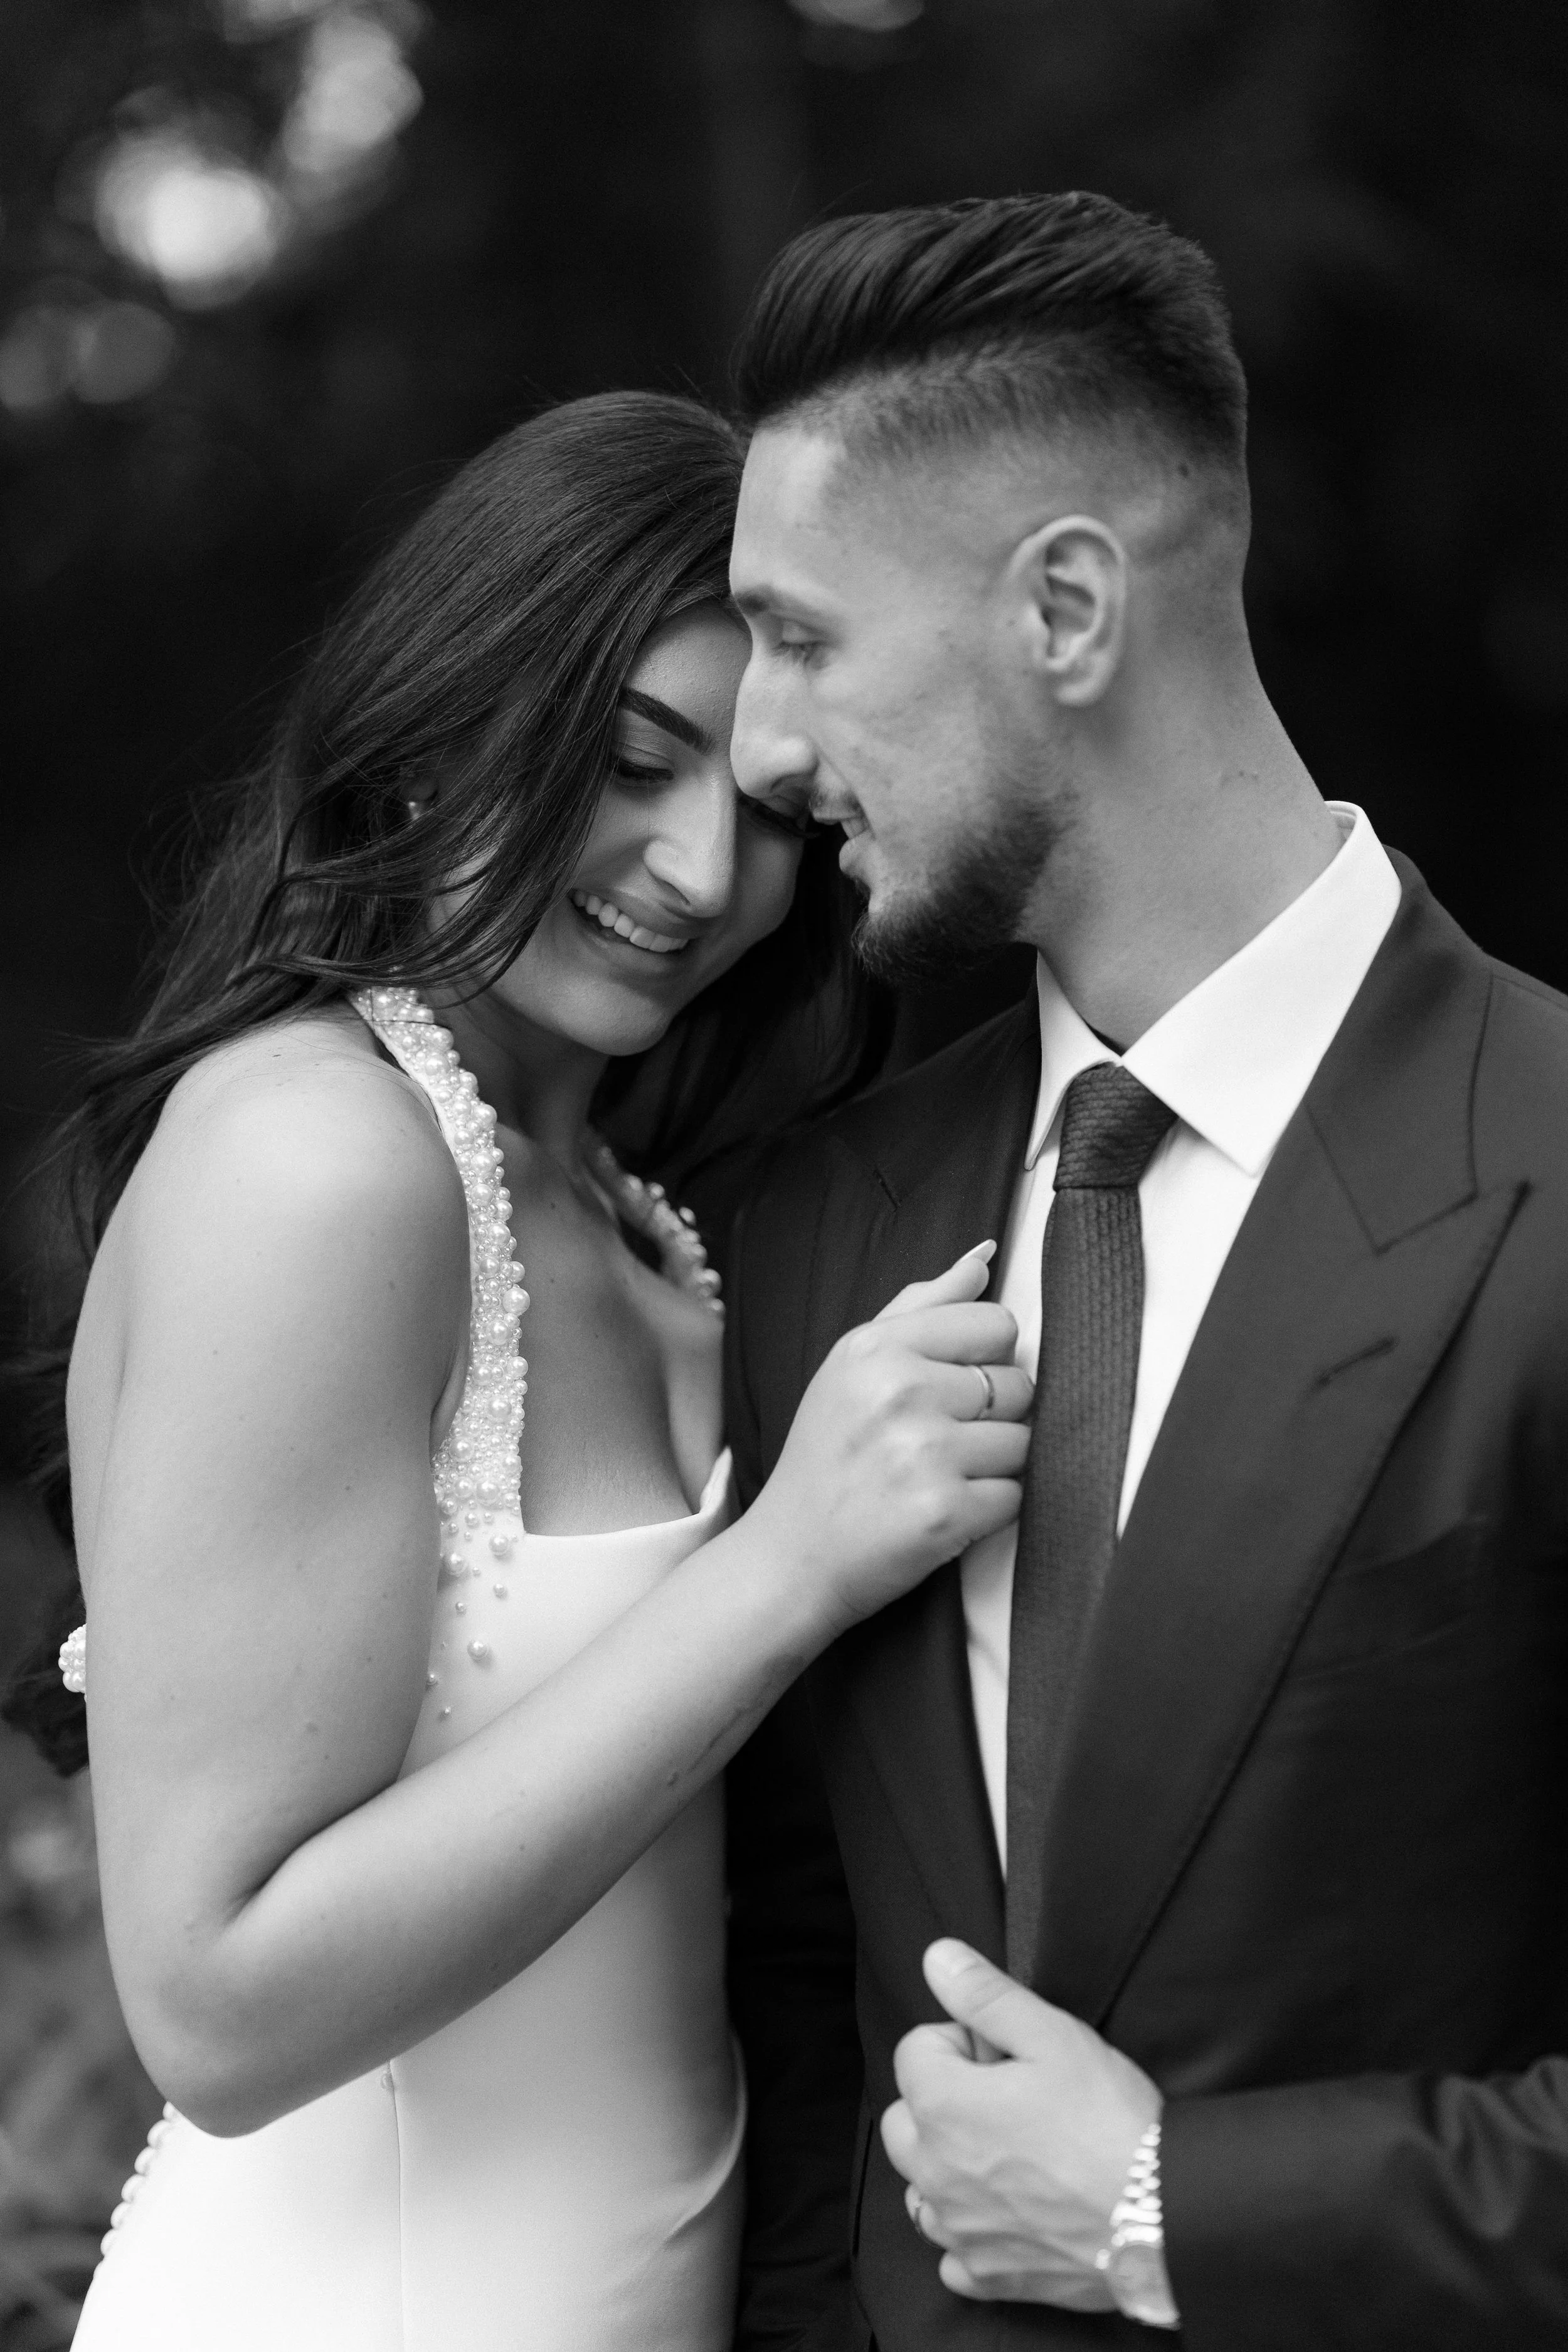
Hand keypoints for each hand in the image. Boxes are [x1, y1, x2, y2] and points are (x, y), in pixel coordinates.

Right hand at [746, 1246, 1030, 1635]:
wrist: (791, 1556)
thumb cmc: (826, 1456)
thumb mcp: (853, 1363)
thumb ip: (922, 1304)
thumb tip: (983, 1257)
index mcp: (877, 1348)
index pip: (996, 1323)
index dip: (986, 1358)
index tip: (951, 1386)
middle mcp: (900, 1392)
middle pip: (1018, 1383)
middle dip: (992, 1415)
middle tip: (938, 1440)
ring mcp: (924, 1454)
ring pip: (1023, 1441)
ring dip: (994, 1465)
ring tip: (939, 1475)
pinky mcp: (946, 1513)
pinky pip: (1016, 1495)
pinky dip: (991, 1509)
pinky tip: (946, 1509)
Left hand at [881, 1939, 1160, 2307]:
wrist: (1162, 2217)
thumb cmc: (1110, 2121)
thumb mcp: (1052, 2034)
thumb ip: (984, 1994)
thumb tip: (936, 1958)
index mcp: (942, 2107)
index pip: (914, 2050)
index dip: (962, 2040)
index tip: (1007, 2053)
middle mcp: (934, 2174)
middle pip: (904, 2120)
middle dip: (942, 2100)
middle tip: (1008, 2099)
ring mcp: (960, 2231)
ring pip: (920, 2188)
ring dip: (948, 2167)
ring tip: (1010, 2154)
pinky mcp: (990, 2275)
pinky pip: (952, 2253)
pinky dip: (970, 2233)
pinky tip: (1012, 2214)